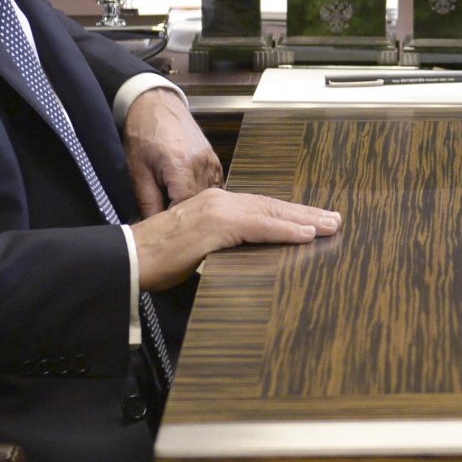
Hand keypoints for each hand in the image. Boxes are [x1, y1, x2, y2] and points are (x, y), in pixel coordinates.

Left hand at [123, 85, 223, 216]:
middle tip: (170, 227)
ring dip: (196, 208)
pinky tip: (190, 201)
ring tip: (180, 216)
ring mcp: (212, 162)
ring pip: (210, 198)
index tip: (164, 231)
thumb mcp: (138, 171)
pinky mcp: (215, 161)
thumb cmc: (143, 133)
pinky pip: (214, 187)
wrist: (157, 105)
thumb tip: (152, 227)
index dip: (175, 222)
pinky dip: (203, 198)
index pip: (185, 207)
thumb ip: (148, 202)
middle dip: (186, 218)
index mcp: (182, 165)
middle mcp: (203, 164)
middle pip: (201, 205)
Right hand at [129, 186, 341, 289]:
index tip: (312, 221)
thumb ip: (221, 248)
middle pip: (271, 206)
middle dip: (304, 214)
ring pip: (270, 213)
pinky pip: (258, 227)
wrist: (127, 258)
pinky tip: (305, 234)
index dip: (288, 214)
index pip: (261, 208)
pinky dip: (284, 229)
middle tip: (333, 220)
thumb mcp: (196, 250)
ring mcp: (217, 210)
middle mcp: (219, 201)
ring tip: (329, 226)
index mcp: (214, 205)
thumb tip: (245, 260)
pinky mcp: (215, 225)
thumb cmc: (156, 259)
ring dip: (303, 220)